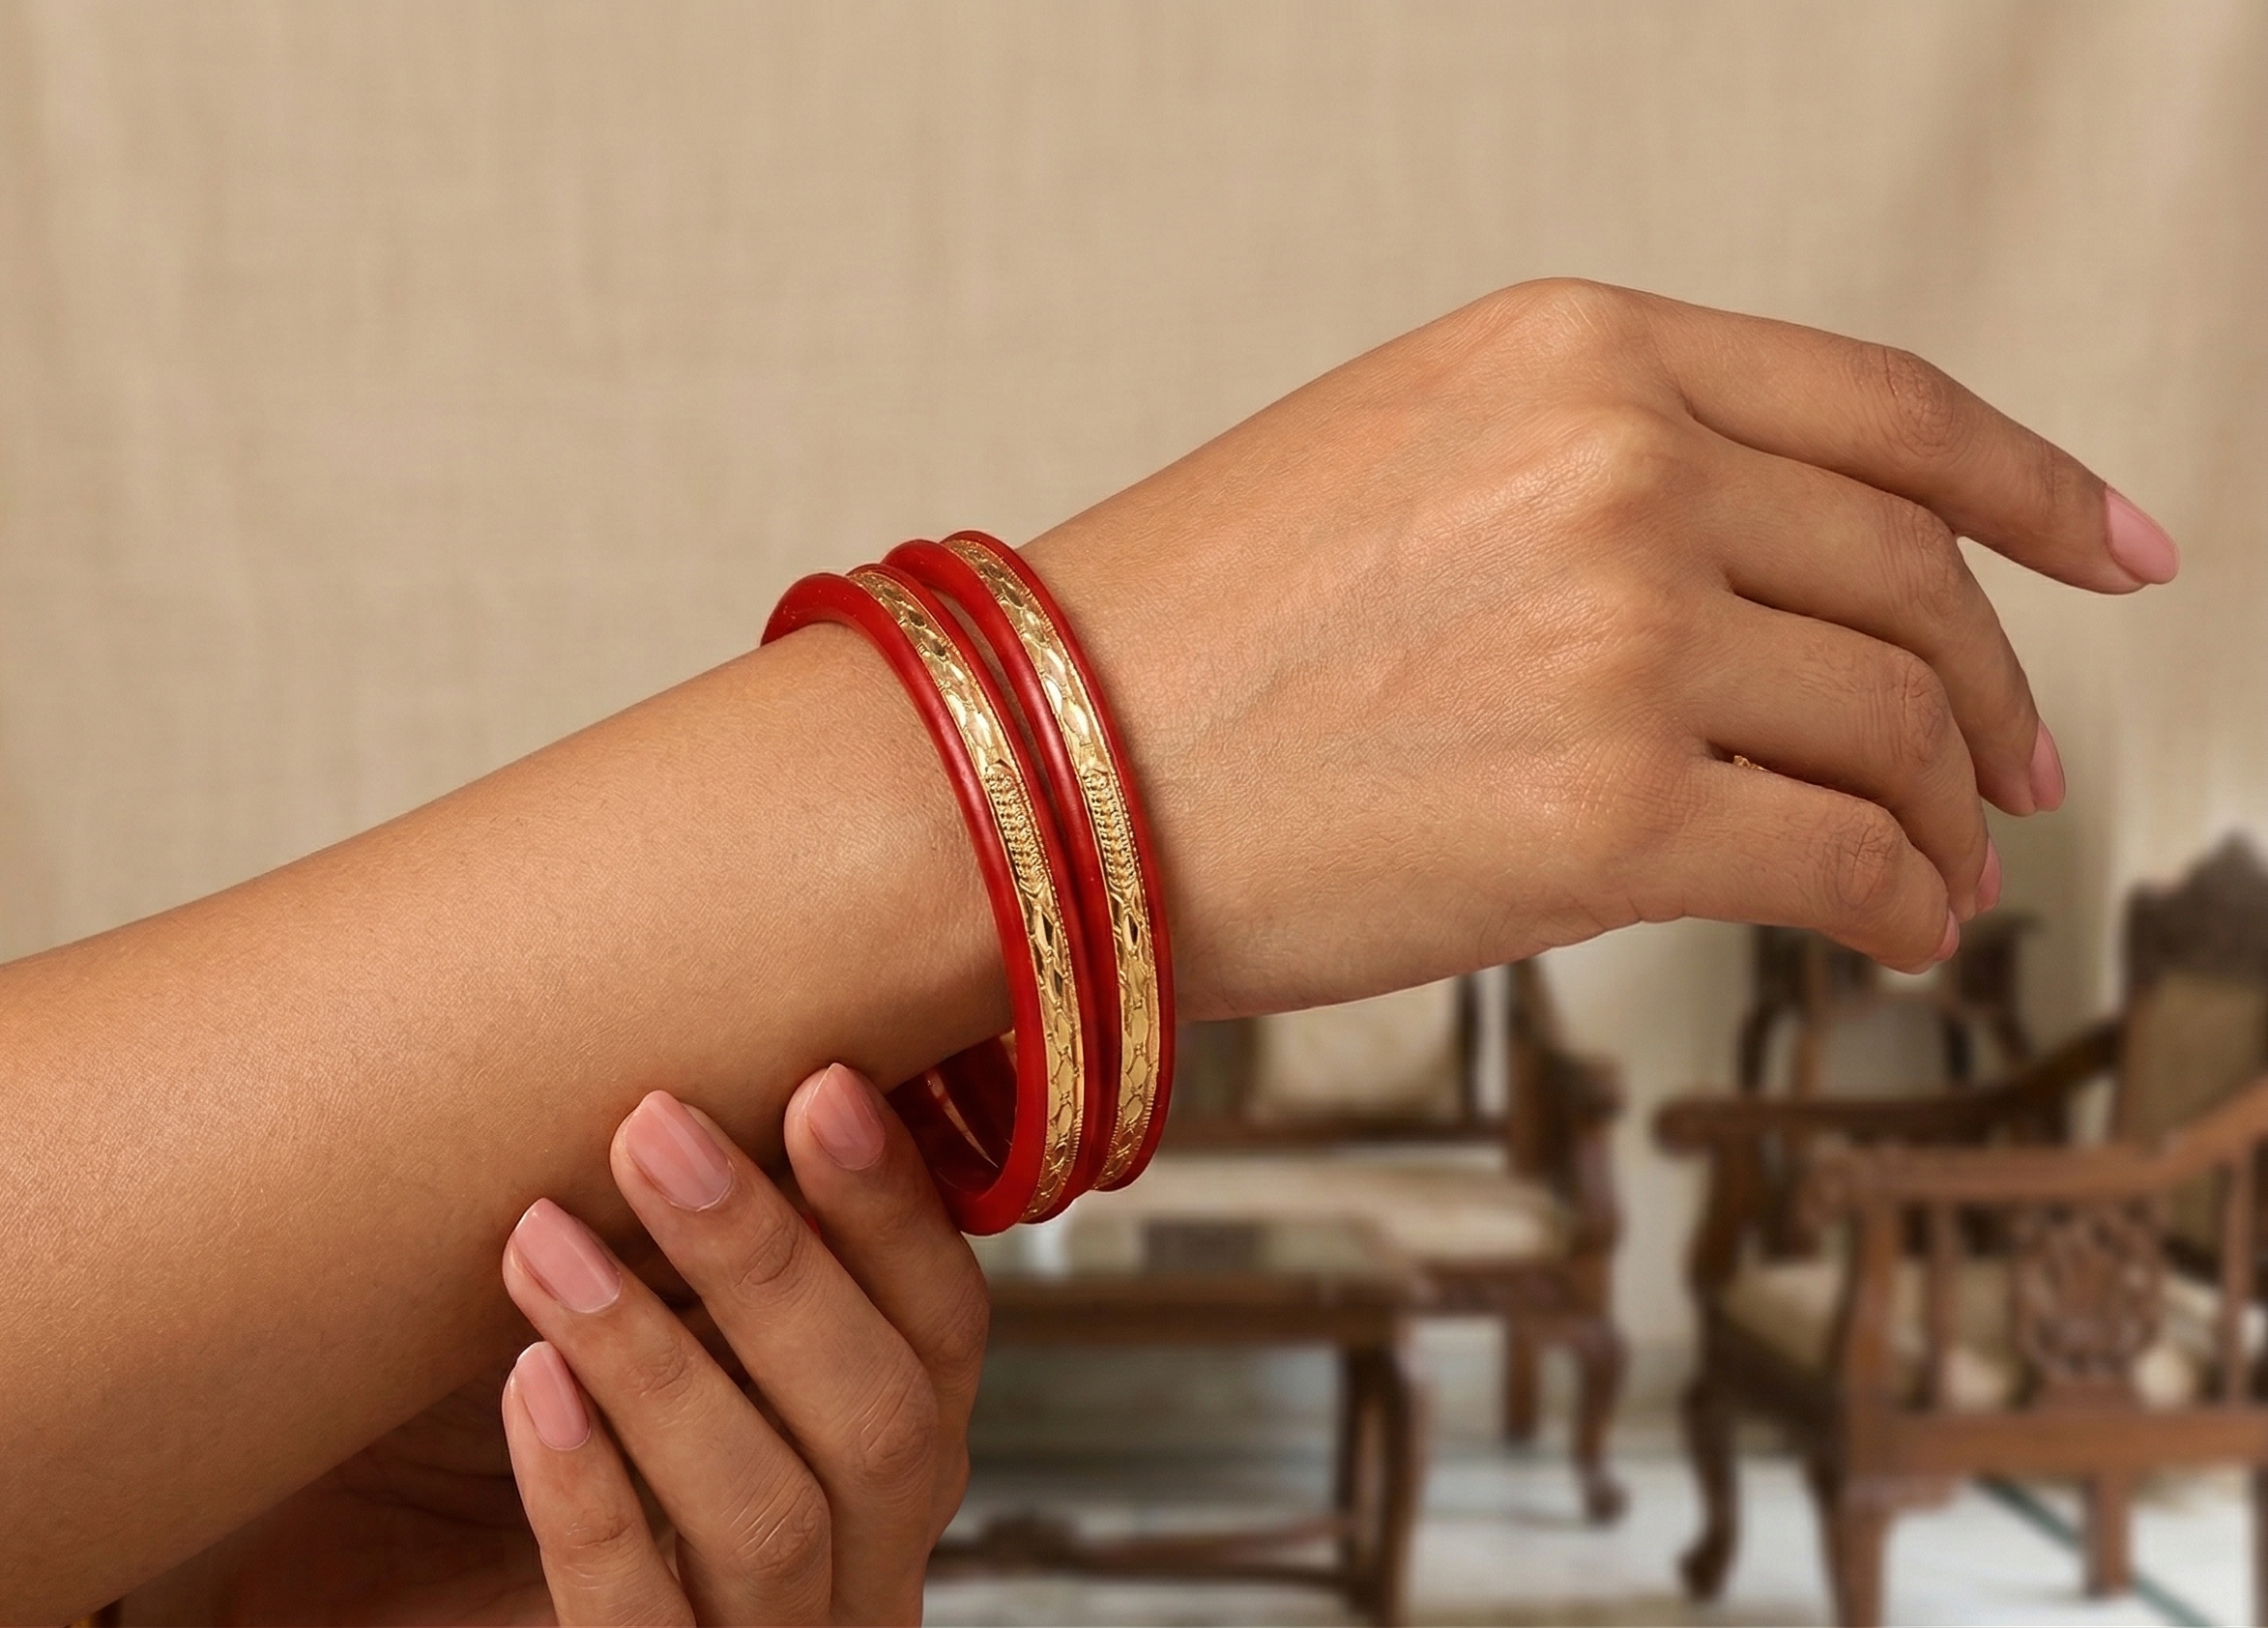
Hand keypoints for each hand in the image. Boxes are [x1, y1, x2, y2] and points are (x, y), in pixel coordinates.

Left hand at [501, 1066, 986, 1624]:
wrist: (373, 1585)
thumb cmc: (498, 1433)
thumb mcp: (632, 1307)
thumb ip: (697, 1232)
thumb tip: (729, 1041)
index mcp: (888, 1448)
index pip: (947, 1330)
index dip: (895, 1209)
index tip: (815, 1082)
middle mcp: (862, 1561)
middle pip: (886, 1423)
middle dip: (774, 1264)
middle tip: (653, 1131)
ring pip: (771, 1517)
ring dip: (657, 1363)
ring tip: (542, 1243)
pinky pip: (639, 1624)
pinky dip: (589, 1496)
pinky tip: (529, 1385)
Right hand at [1029, 279, 2176, 1012]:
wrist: (1030, 772)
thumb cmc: (1179, 637)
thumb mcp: (1401, 457)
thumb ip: (1597, 468)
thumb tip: (1771, 575)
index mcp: (1570, 352)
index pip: (1886, 408)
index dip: (2032, 487)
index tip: (2113, 547)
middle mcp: (1621, 465)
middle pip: (1912, 579)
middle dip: (1989, 692)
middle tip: (2008, 770)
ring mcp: (1624, 635)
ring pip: (1898, 726)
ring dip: (1945, 818)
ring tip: (1931, 871)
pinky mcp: (1613, 815)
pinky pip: (1846, 861)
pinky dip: (1904, 906)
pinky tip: (1889, 932)